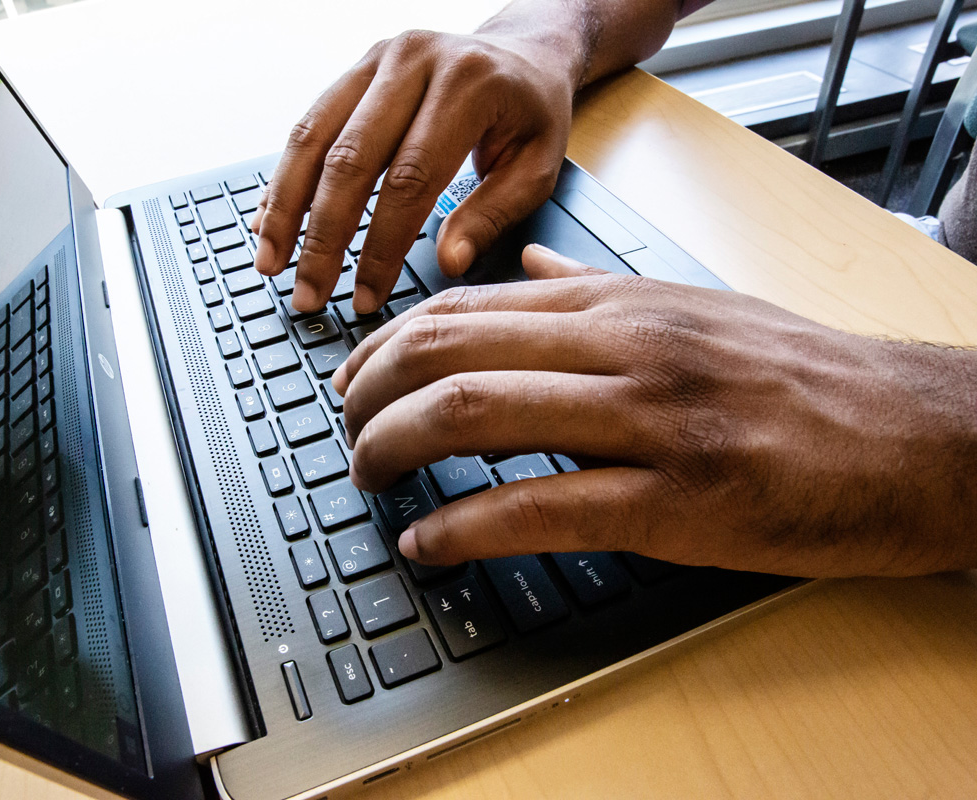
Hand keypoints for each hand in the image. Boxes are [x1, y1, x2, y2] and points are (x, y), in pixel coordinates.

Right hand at [252, 26, 580, 313]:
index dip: (381, 245)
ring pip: (313, 138)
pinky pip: (308, 125)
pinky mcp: (355, 69)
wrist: (523, 51)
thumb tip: (448, 262)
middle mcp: (414, 61)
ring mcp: (377, 59)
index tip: (366, 295)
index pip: (409, 178)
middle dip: (323, 237)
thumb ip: (492, 214)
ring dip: (286, 209)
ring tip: (271, 263)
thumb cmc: (531, 114)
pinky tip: (270, 221)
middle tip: (308, 294)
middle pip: (350, 159)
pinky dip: (285, 179)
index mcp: (467, 85)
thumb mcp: (535, 167)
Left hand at [334, 245, 976, 577]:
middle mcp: (627, 348)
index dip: (387, 344)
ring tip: (368, 477)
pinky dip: (462, 528)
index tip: (352, 378)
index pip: (467, 307)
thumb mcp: (691, 308)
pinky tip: (428, 544)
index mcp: (623, 306)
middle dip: (370, 393)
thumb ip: (595, 290)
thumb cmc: (799, 376)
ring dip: (397, 448)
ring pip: (480, 414)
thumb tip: (521, 269)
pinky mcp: (678, 504)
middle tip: (345, 430)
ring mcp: (652, 423)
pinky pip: (539, 510)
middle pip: (453, 351)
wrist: (914, 434)